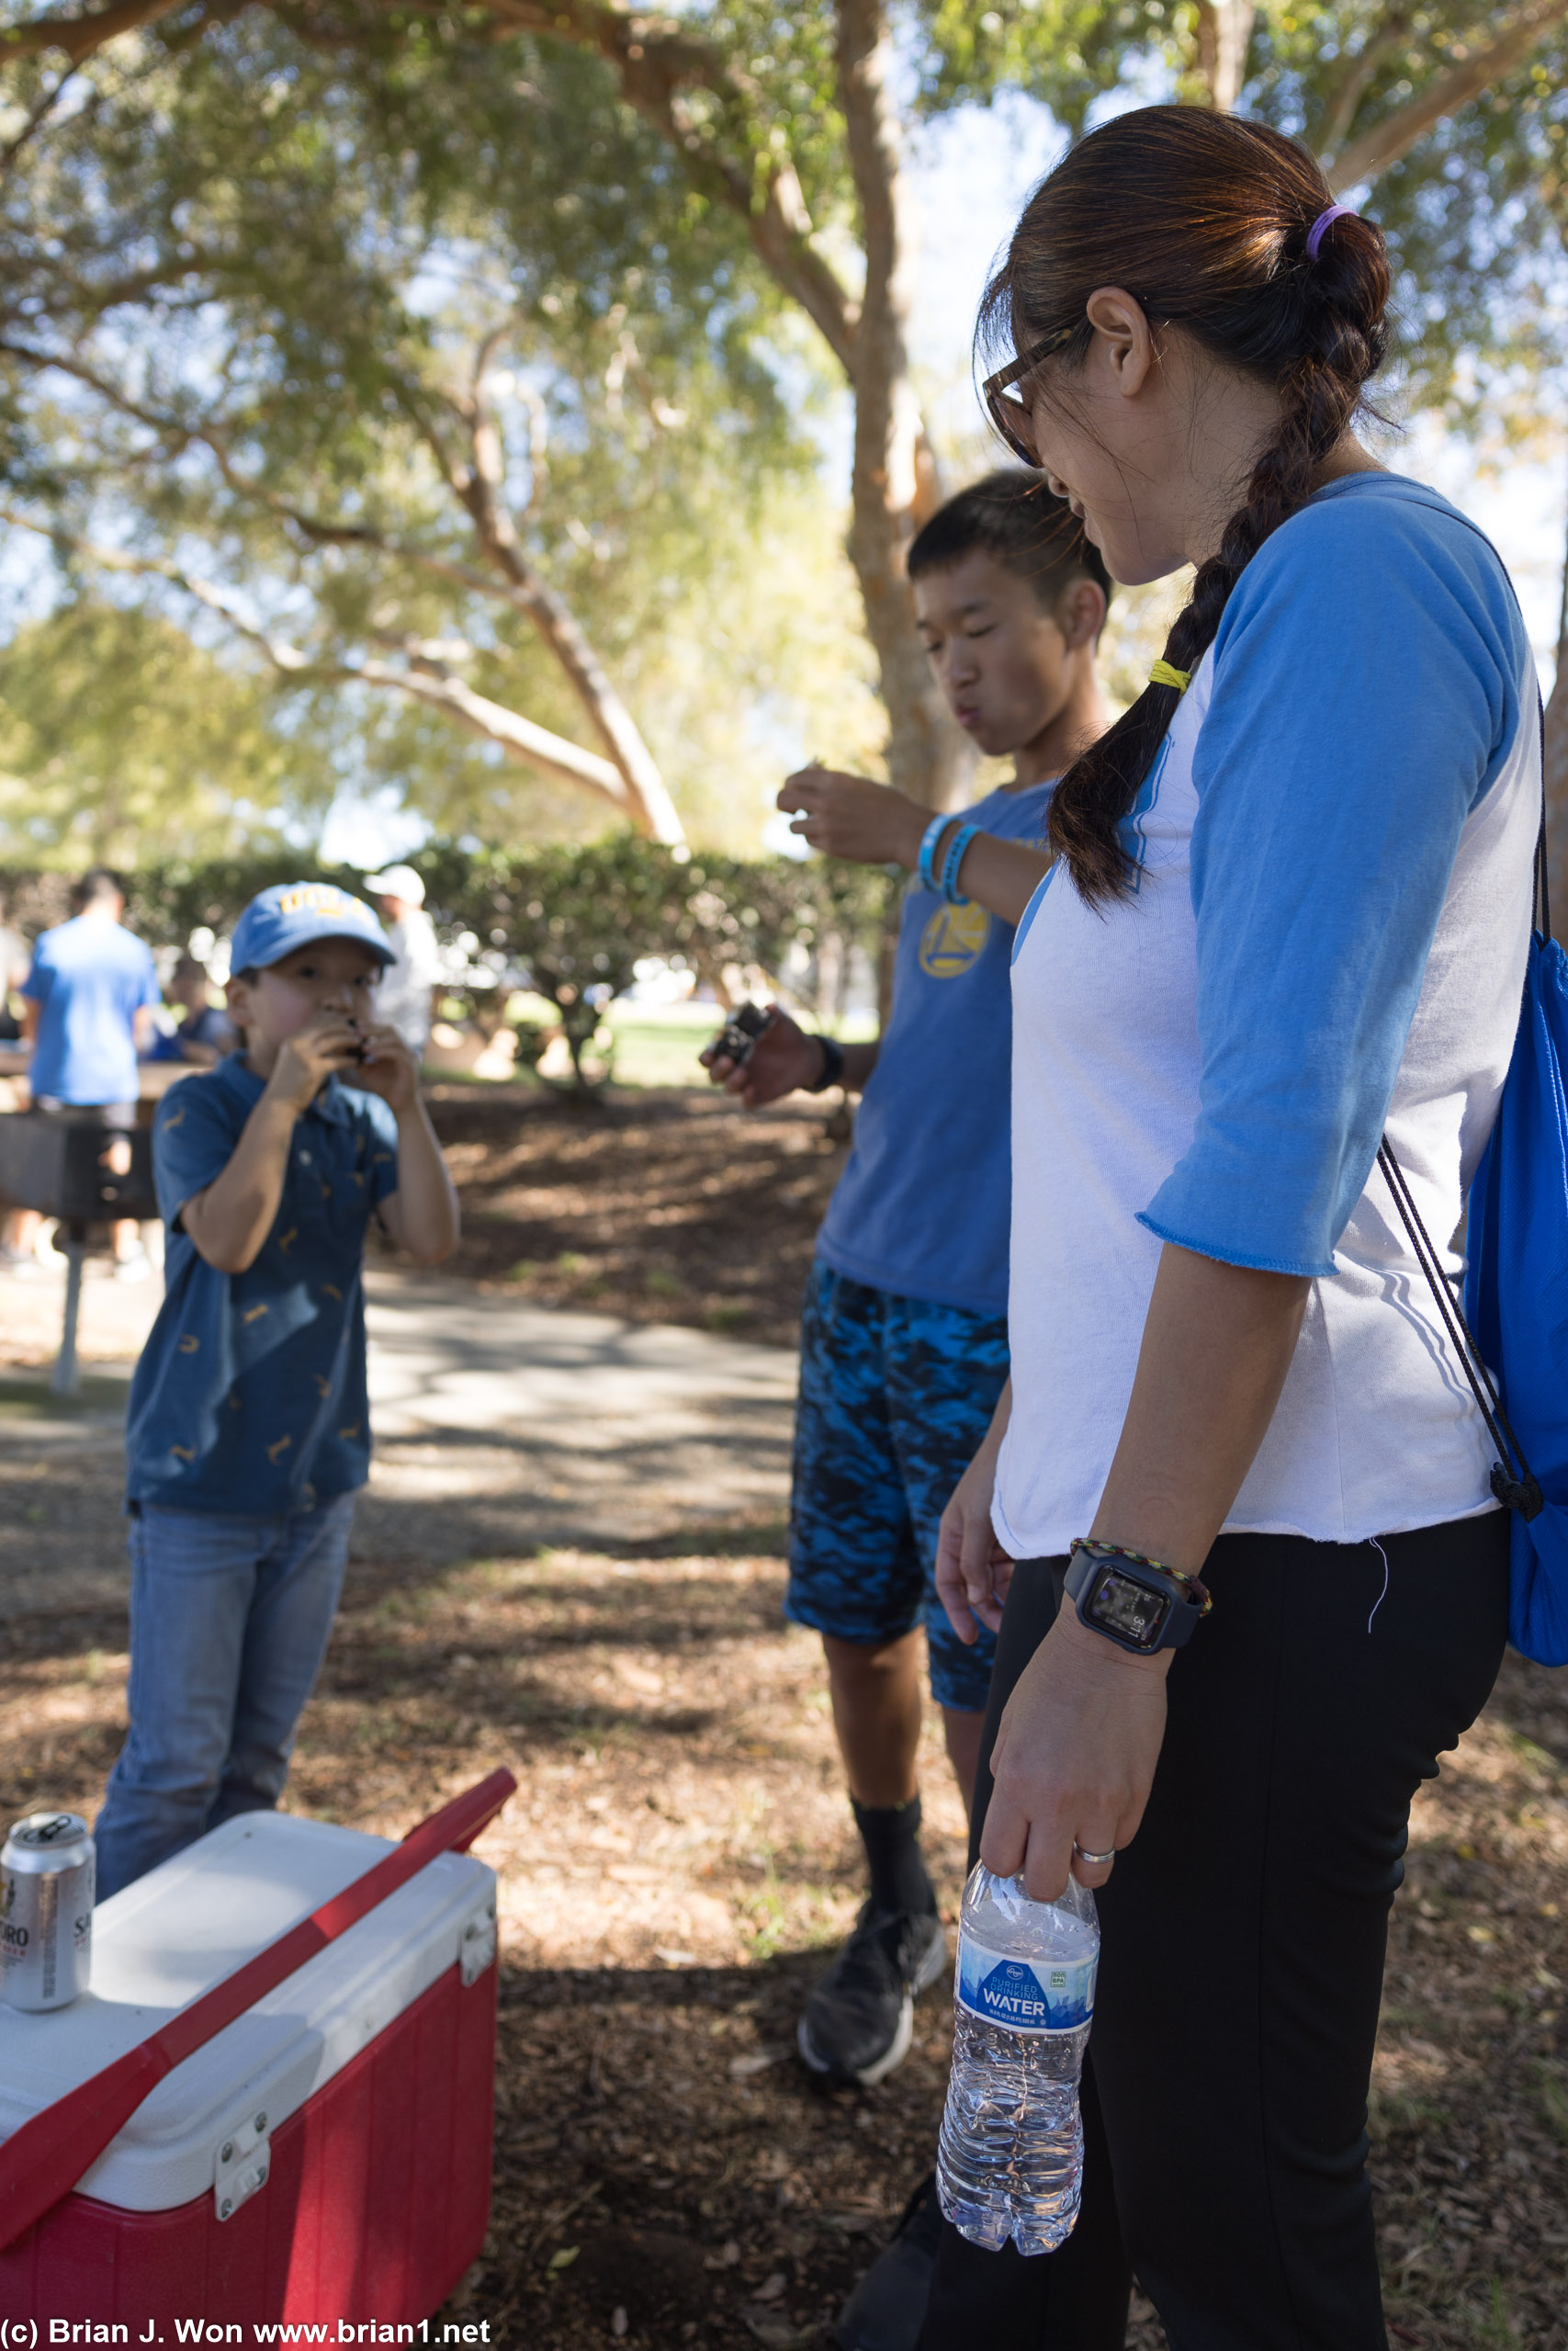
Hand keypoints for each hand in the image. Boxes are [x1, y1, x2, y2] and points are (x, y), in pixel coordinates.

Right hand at [266, 1015, 364, 1114]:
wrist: (278, 1104)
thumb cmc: (289, 1084)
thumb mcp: (294, 1061)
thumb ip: (306, 1049)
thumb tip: (325, 1042)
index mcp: (292, 1041)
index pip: (315, 1023)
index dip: (333, 1022)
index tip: (345, 1024)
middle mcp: (296, 1045)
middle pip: (325, 1028)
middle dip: (343, 1027)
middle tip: (356, 1031)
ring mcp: (304, 1057)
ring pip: (332, 1041)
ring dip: (348, 1040)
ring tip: (359, 1042)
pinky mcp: (312, 1070)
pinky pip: (336, 1061)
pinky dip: (348, 1060)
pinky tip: (356, 1062)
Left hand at [345, 1022, 421, 1113]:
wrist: (397, 1103)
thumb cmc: (383, 1086)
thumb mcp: (366, 1070)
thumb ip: (358, 1058)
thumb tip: (343, 1047)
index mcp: (394, 1046)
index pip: (383, 1029)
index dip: (370, 1025)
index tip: (355, 1025)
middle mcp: (403, 1047)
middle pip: (390, 1029)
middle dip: (373, 1029)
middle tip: (358, 1032)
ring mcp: (409, 1055)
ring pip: (395, 1039)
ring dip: (378, 1040)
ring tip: (363, 1045)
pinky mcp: (410, 1064)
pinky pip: (397, 1053)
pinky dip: (384, 1051)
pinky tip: (372, 1054)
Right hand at [699, 1006, 823, 1107]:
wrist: (806, 1054)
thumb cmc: (786, 1034)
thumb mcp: (781, 1022)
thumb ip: (773, 1013)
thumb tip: (769, 1006)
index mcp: (732, 1048)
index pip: (710, 1055)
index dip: (706, 1056)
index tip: (710, 1054)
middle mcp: (735, 1067)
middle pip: (714, 1075)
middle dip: (717, 1070)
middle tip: (728, 1061)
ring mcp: (746, 1082)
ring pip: (728, 1088)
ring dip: (731, 1082)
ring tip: (743, 1072)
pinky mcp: (759, 1095)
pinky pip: (747, 1103)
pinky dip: (747, 1099)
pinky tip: (752, 1091)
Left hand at [777, 767, 927, 868]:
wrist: (906, 831)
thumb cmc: (888, 805)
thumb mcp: (860, 785)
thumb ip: (834, 782)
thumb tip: (811, 776)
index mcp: (833, 780)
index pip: (795, 779)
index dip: (791, 785)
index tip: (795, 791)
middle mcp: (825, 801)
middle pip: (783, 800)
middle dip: (784, 805)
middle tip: (791, 810)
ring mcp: (825, 825)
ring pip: (794, 826)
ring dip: (802, 825)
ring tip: (818, 825)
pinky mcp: (830, 846)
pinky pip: (811, 841)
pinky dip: (817, 839)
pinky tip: (833, 836)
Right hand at [935, 1445, 1014, 1641]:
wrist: (1021, 1447)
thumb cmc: (990, 1480)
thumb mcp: (977, 1521)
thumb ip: (973, 1561)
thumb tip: (976, 1599)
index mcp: (951, 1536)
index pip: (948, 1584)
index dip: (957, 1611)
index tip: (969, 1638)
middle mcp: (968, 1541)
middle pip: (972, 1585)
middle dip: (985, 1609)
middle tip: (1003, 1630)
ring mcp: (990, 1539)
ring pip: (994, 1578)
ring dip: (1003, 1596)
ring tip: (1018, 1612)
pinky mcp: (1011, 1535)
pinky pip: (1011, 1565)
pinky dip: (1017, 1578)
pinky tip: (1028, 1584)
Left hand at [980, 1609, 1170, 1901]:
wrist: (1107, 1650)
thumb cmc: (1051, 1683)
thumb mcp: (1009, 1728)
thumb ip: (1007, 1780)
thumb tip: (1014, 1826)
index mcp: (1016, 1781)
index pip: (999, 1860)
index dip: (1005, 1861)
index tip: (1014, 1849)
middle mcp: (1057, 1802)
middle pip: (1045, 1885)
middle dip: (1041, 1876)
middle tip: (1046, 1852)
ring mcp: (1102, 1803)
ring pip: (1092, 1874)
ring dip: (1081, 1858)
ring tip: (1079, 1828)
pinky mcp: (1137, 1797)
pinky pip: (1121, 1841)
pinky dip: (1110, 1832)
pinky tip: (1103, 1800)